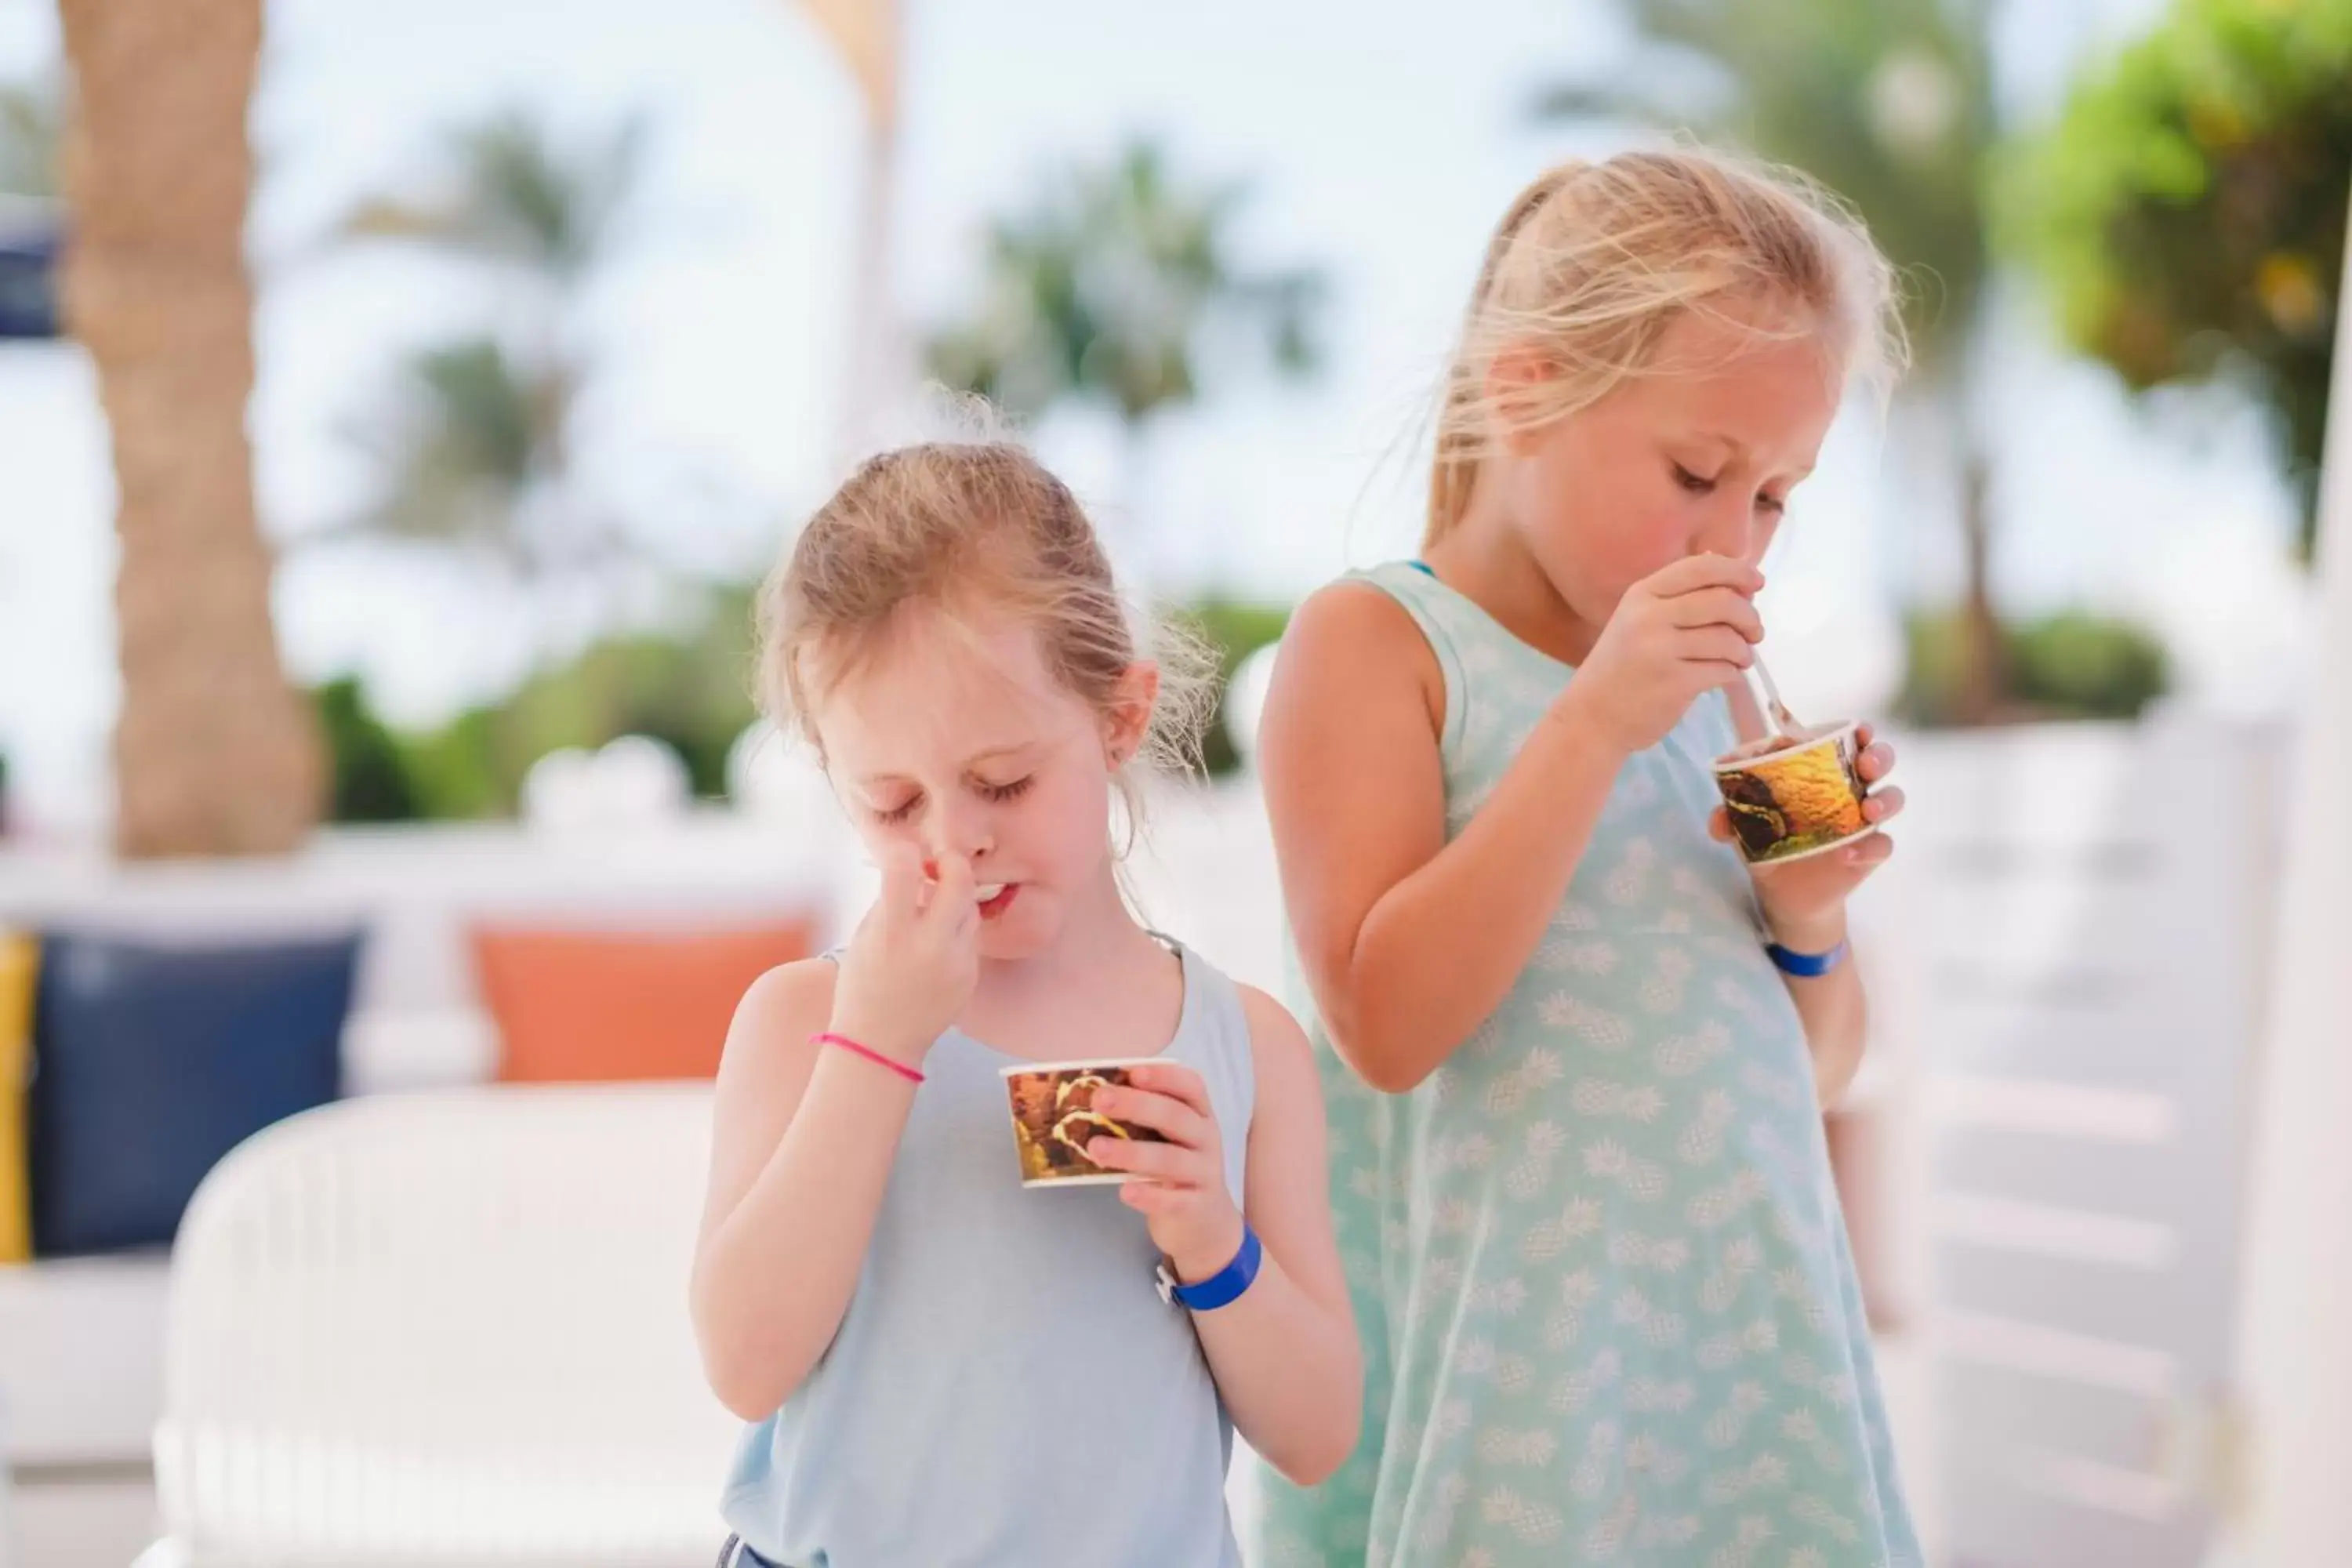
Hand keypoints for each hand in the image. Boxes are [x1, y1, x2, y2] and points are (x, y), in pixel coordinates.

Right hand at [828, 845, 980, 1068]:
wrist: (881, 1044)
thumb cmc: (862, 988)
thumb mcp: (864, 939)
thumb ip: (889, 903)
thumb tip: (914, 868)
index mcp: (893, 934)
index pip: (904, 870)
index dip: (903, 851)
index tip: (901, 853)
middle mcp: (930, 945)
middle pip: (960, 880)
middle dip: (951, 862)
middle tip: (938, 865)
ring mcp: (957, 961)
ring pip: (970, 907)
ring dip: (954, 900)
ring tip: (932, 913)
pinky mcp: (971, 975)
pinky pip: (971, 937)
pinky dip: (956, 931)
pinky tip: (936, 947)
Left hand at [1083, 1061, 1246, 1285]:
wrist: (1206, 1223)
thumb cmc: (1176, 1169)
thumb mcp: (1169, 1138)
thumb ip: (1143, 1118)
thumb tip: (1095, 1097)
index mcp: (1200, 1114)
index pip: (1190, 1086)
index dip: (1163, 1076)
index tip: (1132, 1072)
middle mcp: (1206, 1139)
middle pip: (1176, 1116)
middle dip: (1136, 1105)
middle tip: (1099, 1100)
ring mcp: (1204, 1174)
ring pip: (1170, 1159)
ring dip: (1131, 1152)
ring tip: (1095, 1148)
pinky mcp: (1196, 1206)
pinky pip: (1173, 1200)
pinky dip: (1149, 1195)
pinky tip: (1125, 1191)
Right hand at [1567, 554, 1764, 755]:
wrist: (1592, 717)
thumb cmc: (1621, 668)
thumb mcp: (1638, 620)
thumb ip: (1678, 599)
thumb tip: (1739, 584)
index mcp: (1641, 594)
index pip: (1700, 567)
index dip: (1737, 571)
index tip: (1757, 584)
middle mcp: (1649, 616)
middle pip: (1722, 600)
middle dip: (1749, 616)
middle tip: (1755, 632)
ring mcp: (1661, 650)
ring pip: (1727, 638)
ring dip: (1744, 650)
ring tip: (1740, 659)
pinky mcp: (1674, 683)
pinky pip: (1723, 670)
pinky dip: (1733, 673)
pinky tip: (1726, 676)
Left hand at [1709, 723, 1905, 938]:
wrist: (1782, 893)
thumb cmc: (1767, 843)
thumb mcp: (1745, 829)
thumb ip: (1729, 817)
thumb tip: (1718, 819)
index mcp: (1824, 771)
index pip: (1847, 740)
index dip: (1858, 731)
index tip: (1857, 729)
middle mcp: (1851, 789)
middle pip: (1880, 760)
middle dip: (1879, 756)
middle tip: (1865, 764)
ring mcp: (1864, 820)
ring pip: (1893, 798)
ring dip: (1886, 800)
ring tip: (1868, 810)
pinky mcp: (1869, 852)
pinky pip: (1882, 845)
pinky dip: (1871, 847)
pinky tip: (1849, 854)